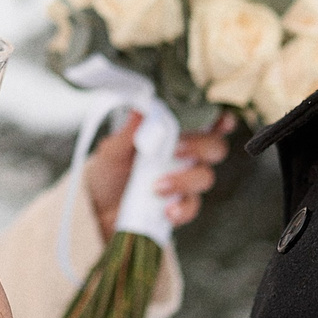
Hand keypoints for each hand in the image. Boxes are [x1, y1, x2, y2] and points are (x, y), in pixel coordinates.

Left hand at [83, 111, 233, 239]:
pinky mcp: (179, 207)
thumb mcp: (113, 150)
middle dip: (201, 147)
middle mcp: (184, 157)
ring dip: (184, 180)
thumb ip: (130, 131)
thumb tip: (143, 107)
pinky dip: (182, 208)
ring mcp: (184, 182)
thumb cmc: (108, 173)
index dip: (219, 120)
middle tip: (176, 150)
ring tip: (156, 187)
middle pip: (215, 148)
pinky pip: (192, 206)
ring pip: (205, 177)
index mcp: (173, 135)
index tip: (221, 120)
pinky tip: (166, 210)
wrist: (96, 210)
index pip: (205, 123)